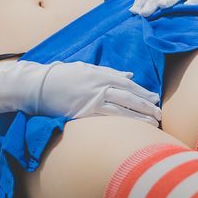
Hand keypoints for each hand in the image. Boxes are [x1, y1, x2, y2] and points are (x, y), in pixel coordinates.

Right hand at [38, 62, 160, 123]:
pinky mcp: (84, 113)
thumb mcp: (87, 68)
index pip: (128, 84)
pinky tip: (133, 129)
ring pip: (123, 109)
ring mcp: (93, 100)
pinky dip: (123, 123)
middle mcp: (100, 86)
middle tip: (159, 114)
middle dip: (147, 106)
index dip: (144, 92)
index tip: (155, 99)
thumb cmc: (62, 76)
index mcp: (101, 74)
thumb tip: (130, 74)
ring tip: (153, 124)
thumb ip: (110, 72)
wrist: (38, 85)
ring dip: (140, 117)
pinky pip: (108, 119)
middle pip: (130, 97)